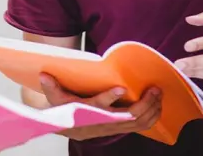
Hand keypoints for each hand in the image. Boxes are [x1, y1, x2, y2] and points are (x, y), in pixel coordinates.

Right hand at [38, 73, 160, 141]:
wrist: (66, 126)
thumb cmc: (62, 109)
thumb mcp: (55, 98)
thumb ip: (51, 87)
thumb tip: (43, 74)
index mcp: (87, 115)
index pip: (98, 108)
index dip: (109, 98)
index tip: (121, 88)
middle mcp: (102, 124)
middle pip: (128, 118)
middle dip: (144, 104)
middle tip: (154, 89)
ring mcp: (113, 128)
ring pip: (138, 124)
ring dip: (152, 110)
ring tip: (159, 94)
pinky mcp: (120, 128)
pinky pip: (141, 126)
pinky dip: (152, 116)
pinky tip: (157, 104)